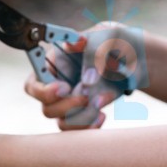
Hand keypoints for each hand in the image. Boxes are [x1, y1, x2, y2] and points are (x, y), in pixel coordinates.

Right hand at [25, 22, 146, 129]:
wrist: (133, 59)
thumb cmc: (113, 43)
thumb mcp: (103, 36)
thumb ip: (88, 44)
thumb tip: (79, 58)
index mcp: (52, 66)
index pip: (33, 85)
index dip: (44, 91)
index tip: (65, 87)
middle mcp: (56, 87)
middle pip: (47, 108)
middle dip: (67, 106)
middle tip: (87, 96)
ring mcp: (67, 103)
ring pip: (62, 122)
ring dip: (81, 117)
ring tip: (99, 103)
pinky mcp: (81, 115)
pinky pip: (76, 130)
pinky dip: (89, 126)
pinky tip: (102, 115)